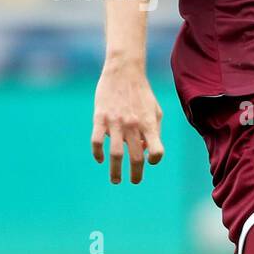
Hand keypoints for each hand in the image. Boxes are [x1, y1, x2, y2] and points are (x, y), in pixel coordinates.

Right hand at [92, 58, 163, 183]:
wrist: (124, 72)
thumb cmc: (142, 94)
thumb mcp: (155, 111)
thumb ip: (154, 131)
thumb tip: (145, 151)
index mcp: (149, 124)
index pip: (156, 150)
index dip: (155, 159)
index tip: (150, 161)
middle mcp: (133, 125)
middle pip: (135, 158)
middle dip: (135, 174)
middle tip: (134, 181)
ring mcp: (116, 122)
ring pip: (115, 154)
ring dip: (115, 171)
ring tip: (116, 180)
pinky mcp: (100, 118)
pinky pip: (97, 140)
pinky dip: (98, 153)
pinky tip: (99, 159)